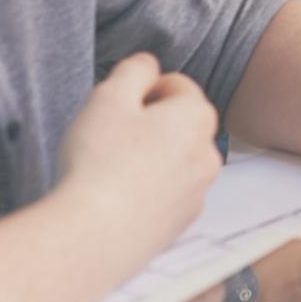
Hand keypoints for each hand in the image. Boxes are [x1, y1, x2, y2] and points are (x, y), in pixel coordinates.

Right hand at [55, 53, 222, 262]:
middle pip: (178, 124)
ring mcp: (198, 193)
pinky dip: (148, 191)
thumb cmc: (98, 162)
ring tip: (111, 171)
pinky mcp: (181, 225)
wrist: (92, 236)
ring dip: (149, 158)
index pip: (176, 85)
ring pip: (174, 160)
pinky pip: (167, 195)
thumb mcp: (108, 96)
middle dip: (148, 125)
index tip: (116, 110)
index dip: (141, 91)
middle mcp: (208, 154)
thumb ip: (134, 70)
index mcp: (197, 117)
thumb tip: (147, 65)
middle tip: (110, 138)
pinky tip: (117, 199)